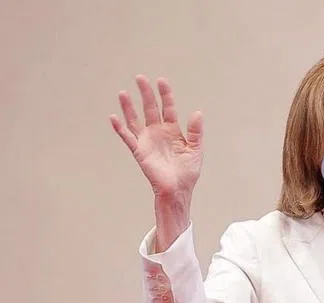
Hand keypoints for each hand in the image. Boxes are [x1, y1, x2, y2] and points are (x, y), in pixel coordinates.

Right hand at [110, 76, 202, 201]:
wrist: (178, 190)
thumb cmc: (188, 172)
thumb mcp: (195, 149)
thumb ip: (196, 132)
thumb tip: (198, 113)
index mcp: (173, 130)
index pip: (168, 108)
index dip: (165, 95)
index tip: (161, 81)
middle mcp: (158, 132)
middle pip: (150, 108)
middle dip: (146, 93)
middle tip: (140, 78)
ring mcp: (147, 140)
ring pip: (135, 119)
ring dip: (129, 107)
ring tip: (123, 93)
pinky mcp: (139, 151)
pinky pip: (127, 137)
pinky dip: (119, 128)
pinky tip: (114, 117)